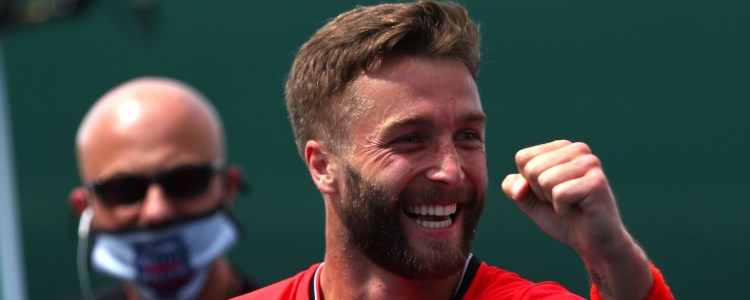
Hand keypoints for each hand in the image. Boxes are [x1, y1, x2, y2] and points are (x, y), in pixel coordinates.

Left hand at [501, 140, 627, 254]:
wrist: (591, 242)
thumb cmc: (562, 217)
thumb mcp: (529, 200)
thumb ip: (513, 187)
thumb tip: (520, 186)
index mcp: (561, 147)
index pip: (523, 158)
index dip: (529, 182)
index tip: (549, 192)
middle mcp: (578, 149)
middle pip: (532, 168)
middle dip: (540, 192)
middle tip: (562, 200)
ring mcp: (590, 163)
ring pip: (545, 180)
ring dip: (552, 200)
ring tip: (571, 204)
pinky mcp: (597, 182)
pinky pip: (559, 193)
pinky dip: (562, 208)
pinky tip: (578, 209)